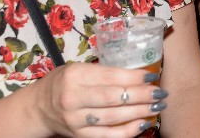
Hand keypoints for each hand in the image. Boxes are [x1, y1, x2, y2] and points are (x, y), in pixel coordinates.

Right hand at [34, 62, 167, 135]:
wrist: (39, 109)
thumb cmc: (63, 83)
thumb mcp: (78, 69)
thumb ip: (103, 72)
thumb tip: (138, 74)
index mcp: (75, 76)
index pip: (110, 77)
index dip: (134, 77)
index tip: (153, 76)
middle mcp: (73, 98)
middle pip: (114, 98)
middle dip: (142, 96)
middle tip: (161, 93)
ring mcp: (76, 120)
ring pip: (114, 118)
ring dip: (140, 112)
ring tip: (157, 107)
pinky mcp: (80, 136)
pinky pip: (108, 136)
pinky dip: (128, 131)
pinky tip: (143, 123)